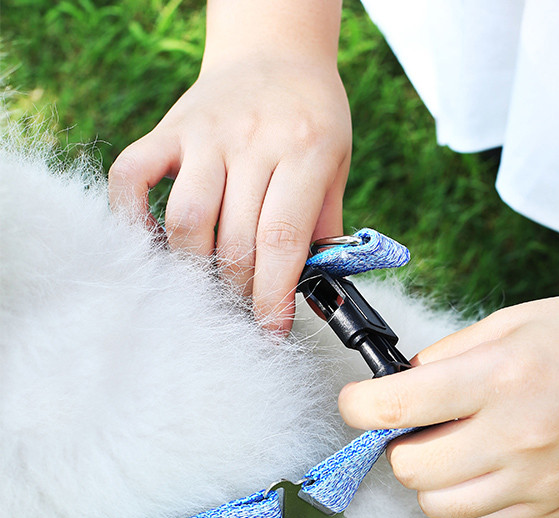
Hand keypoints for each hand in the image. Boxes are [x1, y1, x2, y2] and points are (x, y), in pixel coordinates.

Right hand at [108, 53, 350, 331]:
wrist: (276, 53)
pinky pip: (132, 177)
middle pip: (235, 240)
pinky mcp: (168, 129)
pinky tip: (154, 246)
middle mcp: (252, 141)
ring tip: (211, 287)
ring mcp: (205, 133)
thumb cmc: (312, 120)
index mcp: (304, 151)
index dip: (274, 297)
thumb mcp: (336, 168)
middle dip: (239, 293)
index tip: (270, 332)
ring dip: (196, 270)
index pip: (282, 241)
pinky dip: (131, 218)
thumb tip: (315, 295)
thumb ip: (324, 229)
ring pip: (186, 220)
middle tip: (244, 312)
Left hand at [338, 290, 558, 517]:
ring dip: (431, 476)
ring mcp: (540, 483)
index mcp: (502, 377)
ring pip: (438, 506)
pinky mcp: (556, 510)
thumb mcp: (513, 320)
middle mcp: (519, 438)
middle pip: (409, 469)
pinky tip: (492, 461)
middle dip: (397, 444)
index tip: (358, 402)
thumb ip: (447, 356)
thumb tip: (399, 388)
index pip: (395, 408)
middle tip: (416, 423)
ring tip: (457, 442)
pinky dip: (469, 494)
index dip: (358, 406)